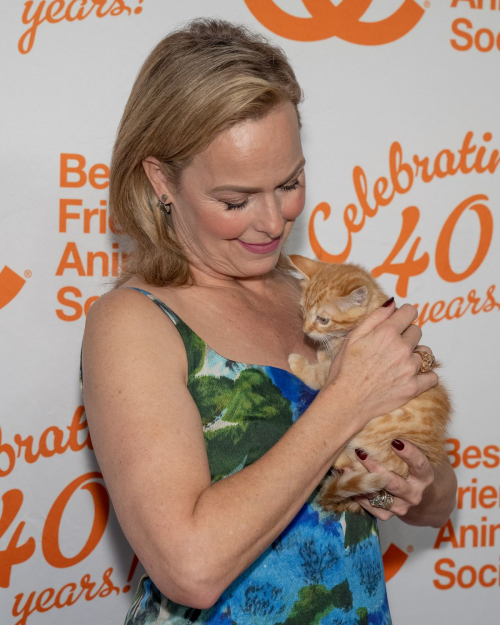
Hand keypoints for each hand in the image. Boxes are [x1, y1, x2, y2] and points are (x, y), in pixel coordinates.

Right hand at [323, 302, 438, 428]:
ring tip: (399, 364)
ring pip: (425, 354)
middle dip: (407, 335)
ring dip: (415, 356)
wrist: (346, 401)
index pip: (410, 312)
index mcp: (387, 333)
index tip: (399, 321)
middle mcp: (402, 348)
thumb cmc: (345, 369)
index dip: (404, 315)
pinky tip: (412, 376)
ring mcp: (410, 368)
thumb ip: (375, 318)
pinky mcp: (414, 387)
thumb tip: (392, 303)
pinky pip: (432, 376)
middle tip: (391, 347)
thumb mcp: (353, 337)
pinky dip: (426, 376)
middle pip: (417, 331)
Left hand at [353, 439, 435, 520]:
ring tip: (347, 468)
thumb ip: (405, 447)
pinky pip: (370, 506)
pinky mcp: (388, 515)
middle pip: (393, 483)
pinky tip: (347, 481)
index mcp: (424, 477)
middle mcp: (414, 494)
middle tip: (360, 453)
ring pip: (379, 496)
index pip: (419, 465)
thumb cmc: (414, 470)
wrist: (423, 499)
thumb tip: (382, 423)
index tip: (394, 441)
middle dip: (375, 468)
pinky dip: (358, 494)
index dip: (409, 454)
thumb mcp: (416, 459)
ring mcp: (401, 507)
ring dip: (362, 482)